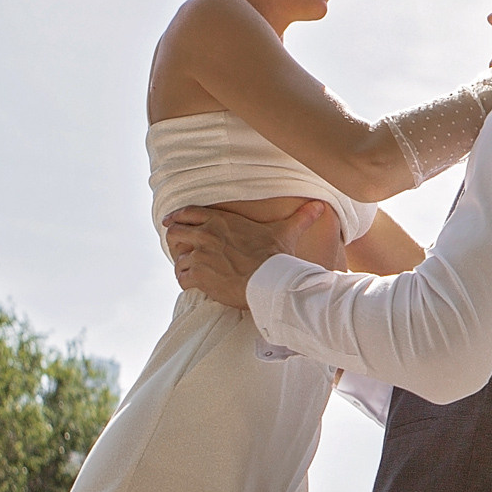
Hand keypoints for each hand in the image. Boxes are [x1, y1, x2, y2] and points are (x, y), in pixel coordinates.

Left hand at [163, 201, 329, 309]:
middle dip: (174, 241)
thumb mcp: (286, 232)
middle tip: (180, 249)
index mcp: (220, 221)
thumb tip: (320, 205)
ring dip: (183, 265)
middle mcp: (206, 235)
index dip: (177, 217)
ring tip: (190, 271)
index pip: (187, 213)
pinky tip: (195, 285)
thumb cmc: (277, 256)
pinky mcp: (198, 275)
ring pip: (177, 258)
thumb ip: (299, 217)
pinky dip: (186, 282)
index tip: (171, 222)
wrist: (271, 281)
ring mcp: (200, 255)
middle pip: (174, 233)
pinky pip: (182, 278)